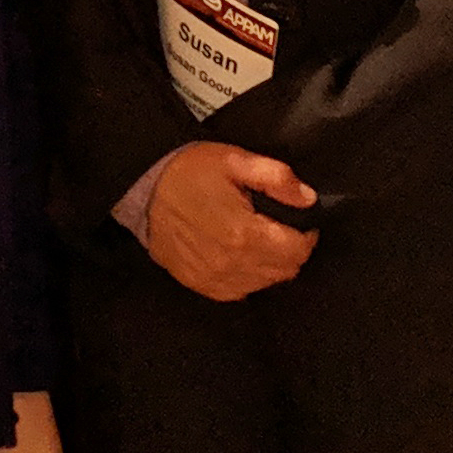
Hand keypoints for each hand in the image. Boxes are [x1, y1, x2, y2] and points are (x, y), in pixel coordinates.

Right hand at [142, 142, 318, 300]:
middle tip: (280, 229)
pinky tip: (240, 255)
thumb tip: (307, 199)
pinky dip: (247, 277)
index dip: (307, 235)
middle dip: (291, 250)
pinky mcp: (200, 284)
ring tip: (259, 240)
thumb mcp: (236, 161)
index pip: (298, 251)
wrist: (145, 187)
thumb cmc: (190, 171)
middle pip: (285, 270)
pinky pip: (239, 291)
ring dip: (270, 265)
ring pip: (264, 283)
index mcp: (244, 232)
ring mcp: (214, 278)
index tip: (300, 223)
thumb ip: (277, 178)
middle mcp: (231, 263)